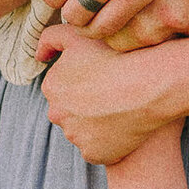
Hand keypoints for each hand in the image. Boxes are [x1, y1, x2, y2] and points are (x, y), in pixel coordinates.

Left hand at [36, 26, 177, 163]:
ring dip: (97, 123)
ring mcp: (75, 137)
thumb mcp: (77, 34)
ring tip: (122, 108)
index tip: (102, 75)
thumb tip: (39, 56)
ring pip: (84, 130)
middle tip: (112, 92)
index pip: (63, 86)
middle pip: (70, 110)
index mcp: (51, 87)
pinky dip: (108, 141)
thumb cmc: (115, 55)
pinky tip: (124, 127)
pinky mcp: (93, 154)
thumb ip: (50, 38)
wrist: (149, 84)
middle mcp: (57, 115)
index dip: (83, 80)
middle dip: (86, 104)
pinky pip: (98, 148)